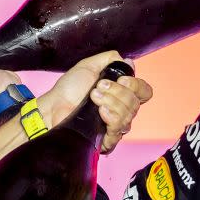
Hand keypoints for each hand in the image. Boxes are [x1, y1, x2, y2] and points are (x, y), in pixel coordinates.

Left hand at [38, 51, 152, 153]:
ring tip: (93, 98)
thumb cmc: (69, 89)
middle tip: (97, 89)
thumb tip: (128, 62)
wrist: (54, 106)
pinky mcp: (107, 139)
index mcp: (121, 94)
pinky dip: (111, 117)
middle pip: (136, 103)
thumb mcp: (89, 66)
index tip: (121, 79)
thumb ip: (110, 59)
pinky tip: (100, 112)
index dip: (136, 85)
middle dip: (117, 92)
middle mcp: (122, 110)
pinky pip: (119, 130)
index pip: (144, 92)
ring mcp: (115, 126)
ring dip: (110, 102)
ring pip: (129, 115)